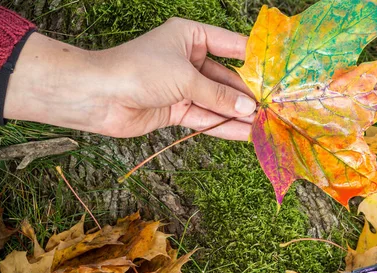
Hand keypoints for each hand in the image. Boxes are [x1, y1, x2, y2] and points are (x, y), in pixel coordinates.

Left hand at [3, 19, 255, 139]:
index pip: (230, 45)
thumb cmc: (140, 70)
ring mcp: (181, 86)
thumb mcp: (186, 78)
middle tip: (273, 107)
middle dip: (246, 93)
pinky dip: (221, 125)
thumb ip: (219, 94)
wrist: (99, 96)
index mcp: (190, 36)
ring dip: (236, 113)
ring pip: (216, 100)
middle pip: (225, 77)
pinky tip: (243, 132)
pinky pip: (203, 117)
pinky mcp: (174, 109)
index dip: (254, 58)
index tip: (278, 71)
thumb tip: (249, 108)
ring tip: (264, 124)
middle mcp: (187, 60)